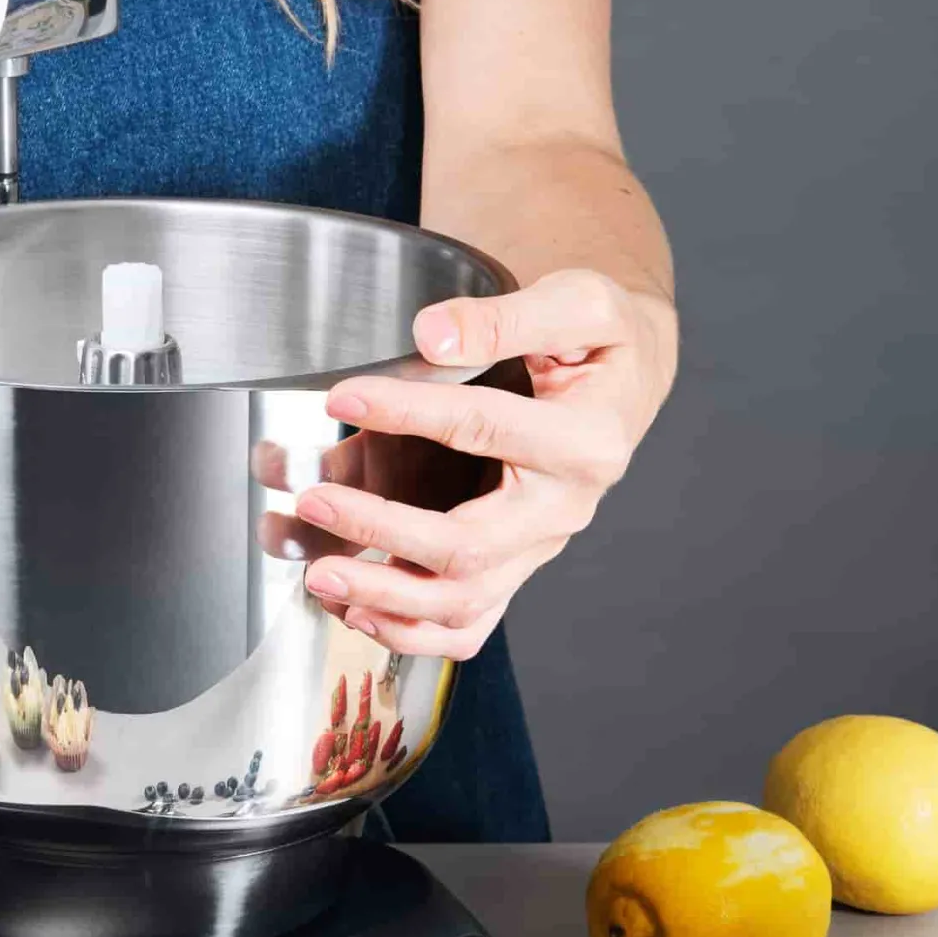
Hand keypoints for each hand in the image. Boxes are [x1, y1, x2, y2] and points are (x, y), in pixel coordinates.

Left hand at [284, 269, 676, 659]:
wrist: (624, 382)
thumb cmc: (599, 342)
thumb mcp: (576, 305)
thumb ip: (503, 319)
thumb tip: (433, 336)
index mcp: (585, 441)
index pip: (482, 428)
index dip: (407, 411)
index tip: (343, 396)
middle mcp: (564, 509)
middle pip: (469, 546)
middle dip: (382, 530)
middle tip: (313, 502)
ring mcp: (537, 548)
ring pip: (463, 602)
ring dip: (385, 599)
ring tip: (318, 575)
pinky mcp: (514, 567)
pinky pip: (468, 625)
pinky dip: (409, 632)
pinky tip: (353, 610)